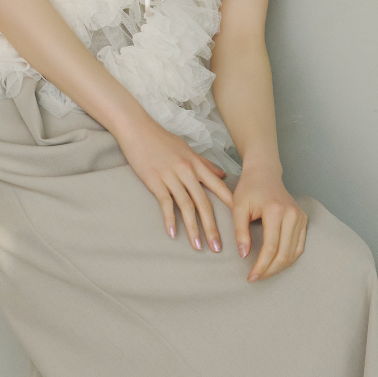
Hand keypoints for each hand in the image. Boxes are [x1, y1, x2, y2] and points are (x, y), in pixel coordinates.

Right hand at [115, 115, 233, 251]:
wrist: (138, 129)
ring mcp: (171, 176)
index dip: (229, 205)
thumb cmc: (162, 139)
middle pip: (204, 202)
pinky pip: (165, 202)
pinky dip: (169, 219)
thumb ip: (205, 164)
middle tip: (218, 247)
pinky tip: (172, 233)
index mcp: (196, 164)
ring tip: (198, 246)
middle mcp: (187, 171)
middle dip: (212, 227)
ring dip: (192, 228)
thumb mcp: (187, 149)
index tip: (240, 222)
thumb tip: (223, 174)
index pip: (218, 187)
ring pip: (186, 206)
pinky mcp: (155, 180)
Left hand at [233, 163, 307, 281]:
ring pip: (294, 253)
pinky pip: (300, 246)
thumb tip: (244, 255)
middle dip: (270, 270)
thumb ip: (240, 232)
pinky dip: (289, 258)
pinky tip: (276, 263)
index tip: (251, 277)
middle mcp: (292, 214)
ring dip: (279, 267)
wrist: (264, 172)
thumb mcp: (238, 207)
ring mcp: (300, 216)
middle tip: (256, 278)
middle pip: (284, 253)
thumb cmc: (249, 188)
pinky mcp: (304, 219)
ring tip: (264, 272)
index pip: (270, 247)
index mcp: (276, 211)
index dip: (261, 266)